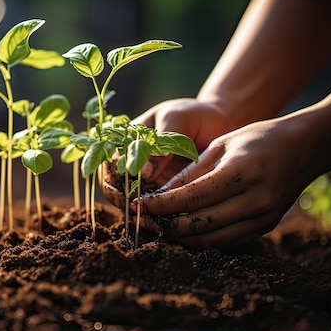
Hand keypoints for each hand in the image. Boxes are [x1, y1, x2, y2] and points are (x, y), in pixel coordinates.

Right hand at [100, 98, 233, 208]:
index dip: (113, 172)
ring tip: (145, 211)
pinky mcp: (161, 190)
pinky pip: (149, 205)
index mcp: (128, 138)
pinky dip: (149, 212)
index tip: (130, 180)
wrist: (221, 123)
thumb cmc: (196, 115)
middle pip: (111, 181)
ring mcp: (146, 176)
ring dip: (132, 206)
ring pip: (126, 197)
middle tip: (134, 203)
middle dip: (118, 194)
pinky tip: (157, 216)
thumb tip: (143, 173)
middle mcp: (132, 158)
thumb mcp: (177, 120)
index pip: (109, 158)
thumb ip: (159, 144)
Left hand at [134, 116, 320, 246]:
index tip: (139, 204)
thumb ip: (191, 172)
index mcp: (243, 171)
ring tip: (160, 226)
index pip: (193, 197)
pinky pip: (227, 240)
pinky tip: (185, 229)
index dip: (162, 204)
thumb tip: (159, 194)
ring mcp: (264, 216)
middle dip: (167, 224)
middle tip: (145, 218)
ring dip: (182, 236)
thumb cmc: (258, 138)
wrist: (305, 148)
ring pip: (212, 238)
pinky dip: (203, 238)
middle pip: (200, 223)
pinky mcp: (266, 227)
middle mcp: (256, 198)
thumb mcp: (221, 145)